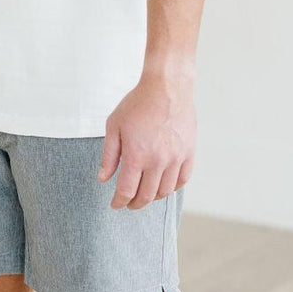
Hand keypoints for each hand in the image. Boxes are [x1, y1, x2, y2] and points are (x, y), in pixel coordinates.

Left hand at [96, 73, 195, 209]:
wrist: (167, 87)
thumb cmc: (138, 103)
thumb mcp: (114, 125)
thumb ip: (109, 155)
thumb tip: (103, 178)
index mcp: (136, 155)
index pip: (127, 191)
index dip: (119, 202)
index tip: (116, 204)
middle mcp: (157, 161)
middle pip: (146, 196)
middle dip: (135, 203)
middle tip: (129, 203)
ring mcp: (175, 158)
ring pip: (165, 192)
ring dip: (153, 197)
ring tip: (145, 194)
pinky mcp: (188, 153)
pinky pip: (182, 180)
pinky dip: (172, 187)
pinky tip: (164, 184)